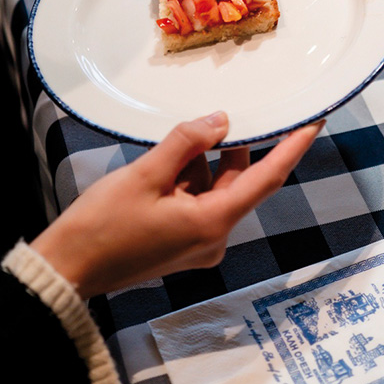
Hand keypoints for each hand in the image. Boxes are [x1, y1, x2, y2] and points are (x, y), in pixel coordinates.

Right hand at [33, 113, 322, 298]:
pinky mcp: (182, 245)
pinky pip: (198, 202)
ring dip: (199, 164)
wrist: (69, 268)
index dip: (292, 148)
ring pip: (214, 189)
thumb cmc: (102, 224)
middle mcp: (214, 238)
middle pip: (236, 181)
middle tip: (217, 116)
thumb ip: (186, 143)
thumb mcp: (145, 174)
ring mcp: (199, 245)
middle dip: (227, 148)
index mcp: (212, 223)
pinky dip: (187, 180)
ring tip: (169, 148)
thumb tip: (221, 121)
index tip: (313, 123)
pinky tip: (161, 167)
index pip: (266, 179)